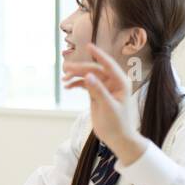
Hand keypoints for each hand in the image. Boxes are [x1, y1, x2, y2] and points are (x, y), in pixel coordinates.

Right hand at [61, 43, 145, 163]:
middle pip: (94, 70)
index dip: (99, 54)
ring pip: (88, 76)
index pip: (108, 65)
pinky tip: (67, 86)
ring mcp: (104, 87)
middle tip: (66, 70)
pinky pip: (85, 84)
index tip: (88, 46)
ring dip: (76, 76)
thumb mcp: (107, 106)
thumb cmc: (117, 123)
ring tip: (64, 79)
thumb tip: (88, 75)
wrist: (117, 138)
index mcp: (120, 82)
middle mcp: (112, 82)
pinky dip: (76, 84)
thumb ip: (98, 90)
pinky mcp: (96, 93)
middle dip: (80, 69)